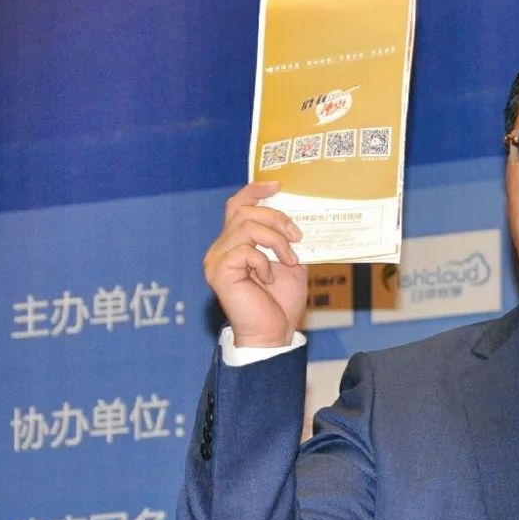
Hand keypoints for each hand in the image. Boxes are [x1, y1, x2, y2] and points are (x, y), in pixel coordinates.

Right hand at [202, 181, 307, 346]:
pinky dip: (264, 261)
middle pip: (245, 211)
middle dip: (277, 218)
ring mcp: (217, 259)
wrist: (273, 333)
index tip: (277, 186)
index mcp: (235, 243)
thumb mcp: (291, 264)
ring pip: (247, 227)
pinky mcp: (219, 272)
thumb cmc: (280, 304)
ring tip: (290, 261)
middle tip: (297, 237)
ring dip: (276, 241)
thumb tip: (301, 218)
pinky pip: (246, 251)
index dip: (254, 191)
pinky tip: (269, 279)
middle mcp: (221, 247)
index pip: (237, 205)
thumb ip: (288, 241)